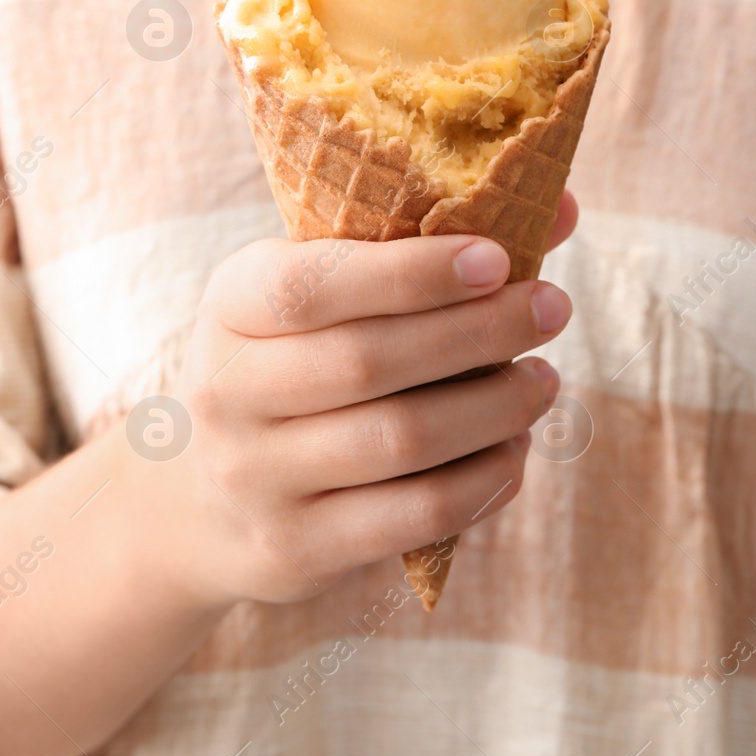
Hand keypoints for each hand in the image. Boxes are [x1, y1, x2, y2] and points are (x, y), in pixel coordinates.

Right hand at [134, 192, 579, 607]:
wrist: (198, 505)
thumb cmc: (290, 369)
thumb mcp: (317, 296)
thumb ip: (418, 250)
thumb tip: (558, 207)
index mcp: (230, 305)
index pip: (312, 285)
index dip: (410, 273)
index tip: (498, 259)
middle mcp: (227, 391)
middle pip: (369, 361)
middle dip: (479, 332)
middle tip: (552, 308)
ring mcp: (254, 478)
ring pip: (399, 441)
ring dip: (493, 408)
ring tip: (543, 382)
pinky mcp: (294, 548)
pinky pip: (412, 516)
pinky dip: (482, 481)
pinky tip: (514, 451)